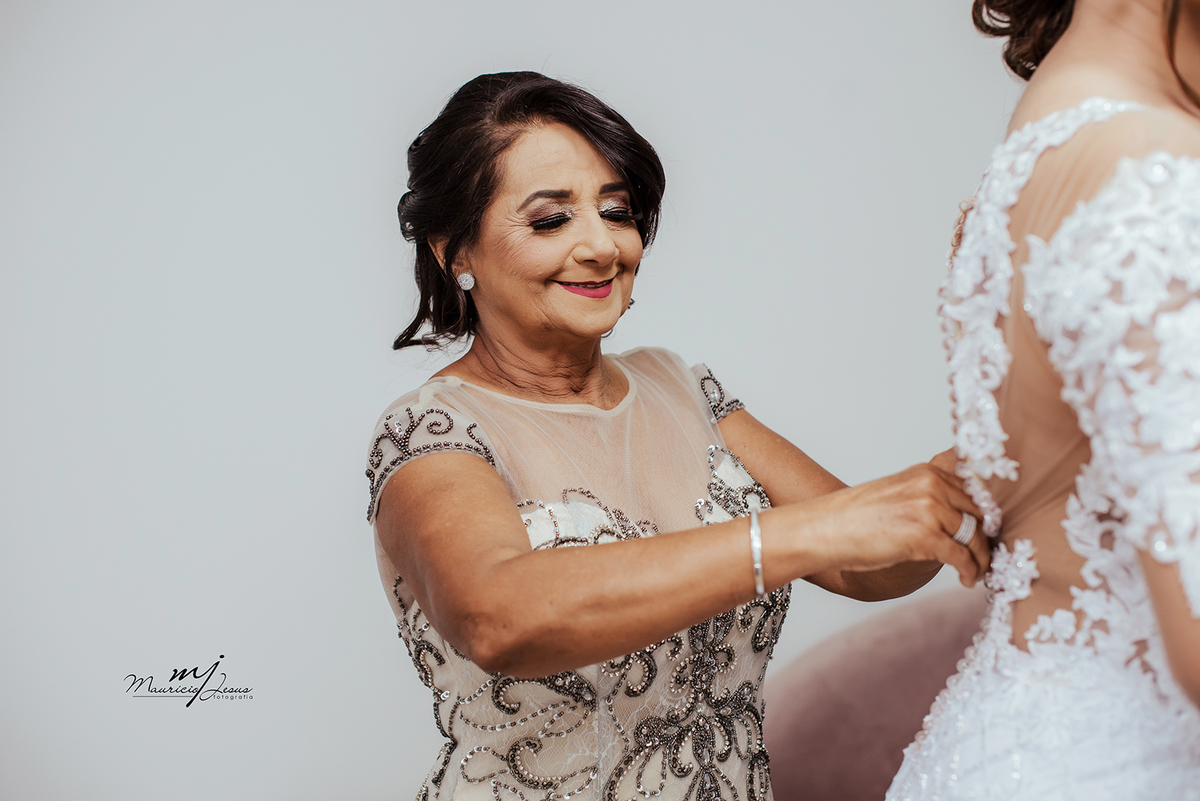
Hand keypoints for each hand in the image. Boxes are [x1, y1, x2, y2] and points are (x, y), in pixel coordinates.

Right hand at [790, 462, 988, 586]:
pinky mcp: (924, 537)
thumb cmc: (856, 517)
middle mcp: (932, 485)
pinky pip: (962, 557)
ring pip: (976, 536)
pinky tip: (966, 580)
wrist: (825, 530)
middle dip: (988, 537)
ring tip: (977, 572)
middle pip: (981, 513)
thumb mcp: (898, 493)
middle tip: (988, 556)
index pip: (977, 490)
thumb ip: (929, 496)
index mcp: (928, 473)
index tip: (992, 531)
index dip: (989, 514)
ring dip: (982, 558)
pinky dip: (970, 571)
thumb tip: (963, 516)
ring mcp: (929, 510)